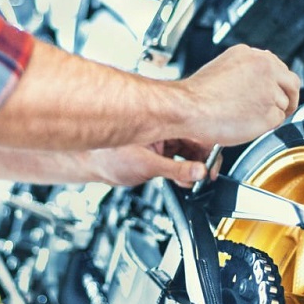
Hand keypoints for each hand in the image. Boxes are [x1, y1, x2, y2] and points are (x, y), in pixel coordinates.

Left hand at [91, 139, 221, 186]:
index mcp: (160, 122)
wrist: (91, 164)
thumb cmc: (108, 157)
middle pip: (194, 141)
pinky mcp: (158, 151)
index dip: (207, 148)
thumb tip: (199, 172)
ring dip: (192, 166)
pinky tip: (182, 179)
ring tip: (192, 180)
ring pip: (187, 151)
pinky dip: (182, 169)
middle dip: (201, 160)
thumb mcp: (148, 166)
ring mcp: (161, 140)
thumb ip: (176, 170)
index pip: (194, 130)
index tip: (212, 166)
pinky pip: (177, 158)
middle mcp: (162, 128)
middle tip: (205, 176)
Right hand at [182, 44, 299, 144]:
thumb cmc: (198, 95)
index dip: (276, 82)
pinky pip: (278, 120)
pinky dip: (267, 125)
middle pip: (291, 82)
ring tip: (251, 118)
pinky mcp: (270, 111)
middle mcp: (265, 68)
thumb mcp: (222, 70)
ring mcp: (270, 89)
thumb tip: (255, 83)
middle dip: (288, 96)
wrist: (189, 108)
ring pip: (284, 103)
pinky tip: (250, 125)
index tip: (274, 90)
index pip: (277, 67)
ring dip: (272, 112)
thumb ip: (244, 72)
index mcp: (251, 55)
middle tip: (282, 107)